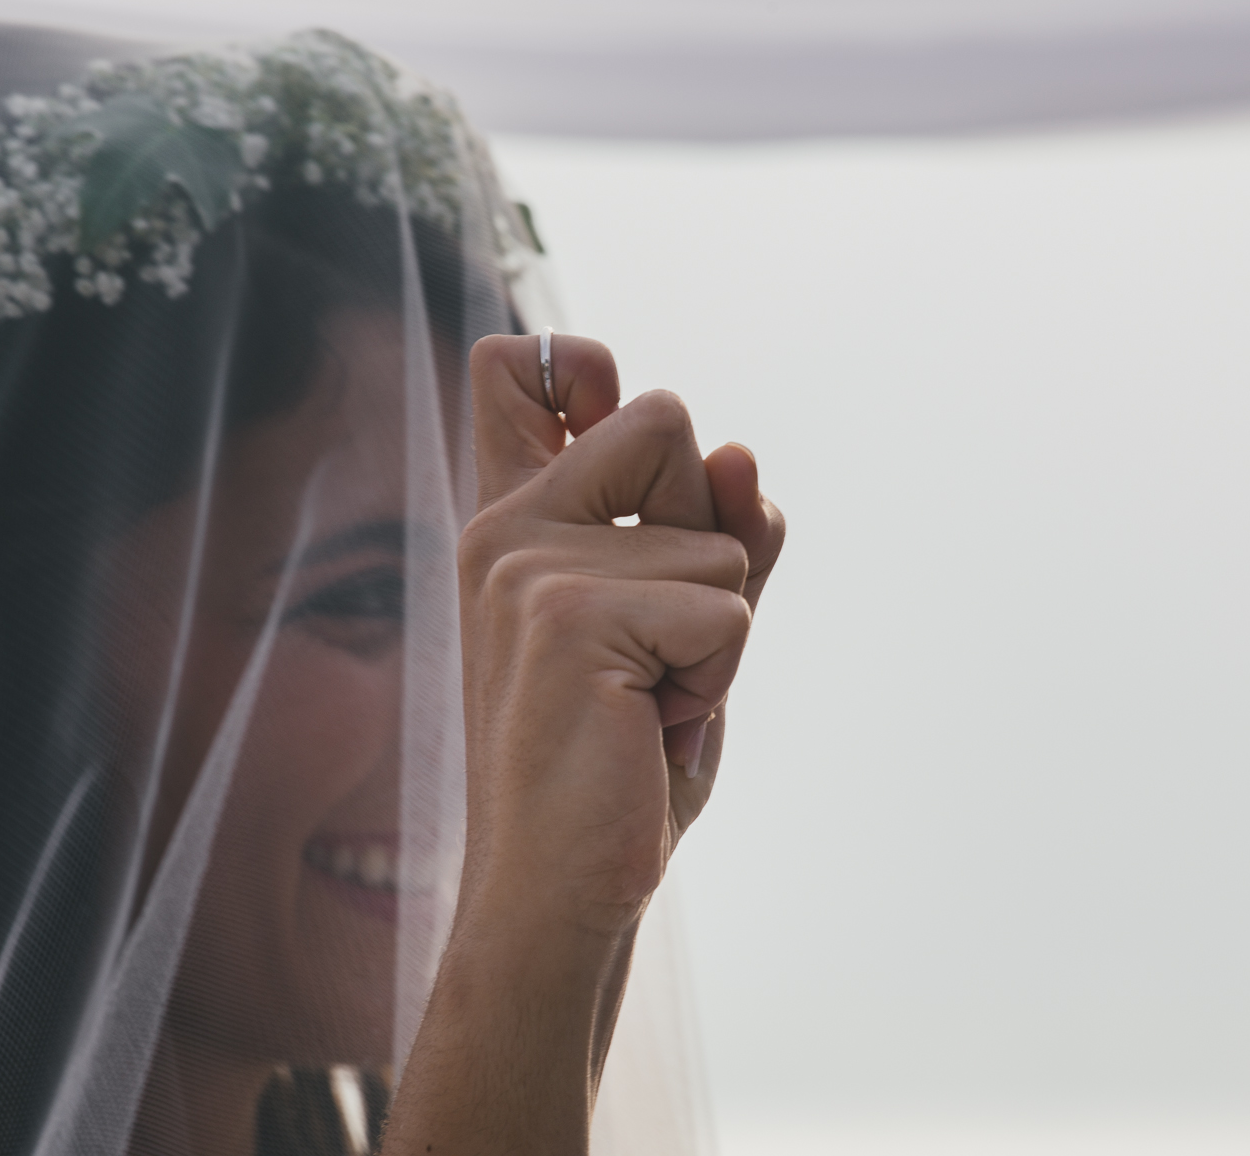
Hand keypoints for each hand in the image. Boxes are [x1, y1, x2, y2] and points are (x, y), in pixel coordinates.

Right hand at [457, 332, 785, 933]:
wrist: (562, 886)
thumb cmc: (617, 766)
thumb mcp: (680, 634)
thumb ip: (714, 536)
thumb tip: (742, 454)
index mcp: (514, 525)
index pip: (515, 370)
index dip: (580, 362)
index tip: (598, 395)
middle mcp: (507, 528)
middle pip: (666, 420)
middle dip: (707, 529)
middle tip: (654, 644)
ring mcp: (528, 564)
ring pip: (720, 536)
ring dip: (719, 632)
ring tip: (645, 701)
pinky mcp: (567, 613)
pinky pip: (727, 608)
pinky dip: (717, 676)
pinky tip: (647, 726)